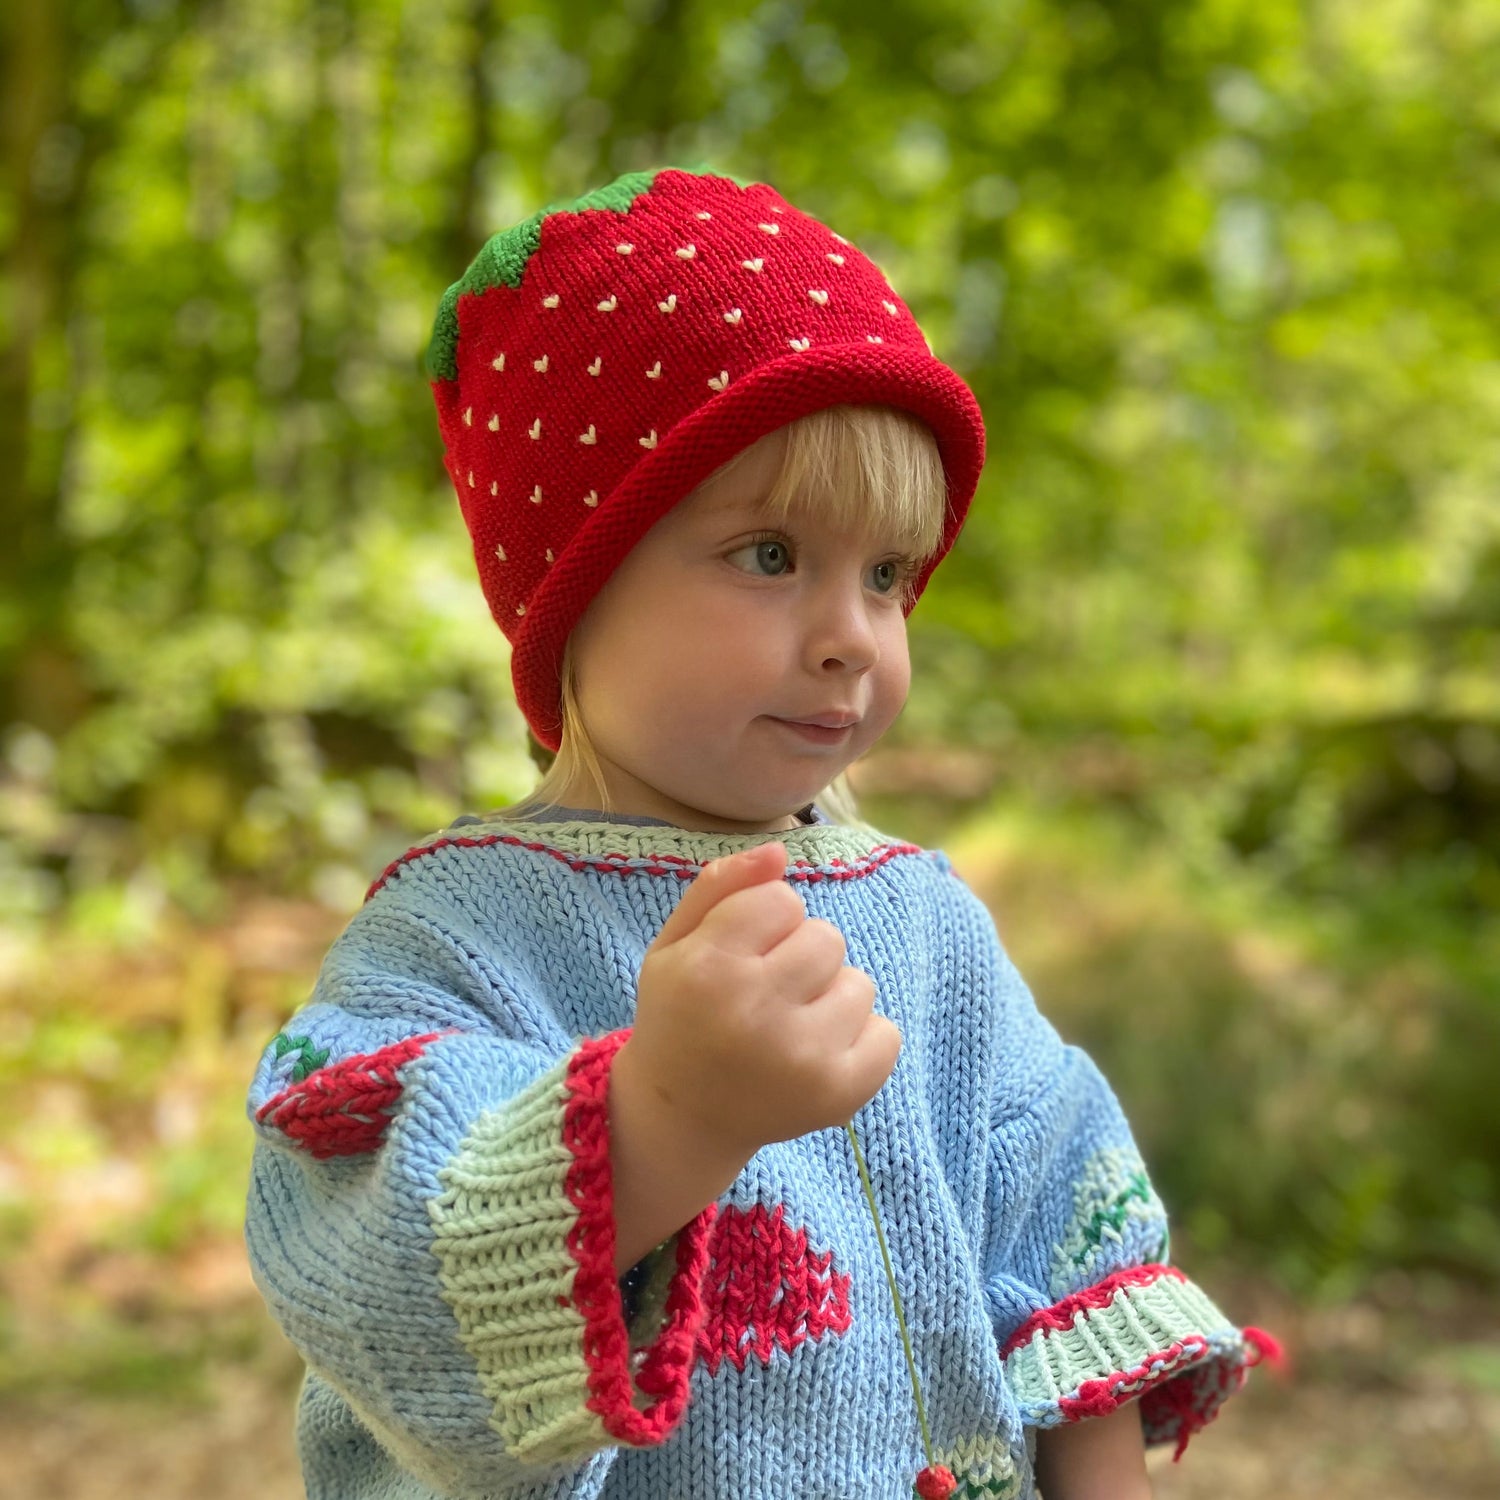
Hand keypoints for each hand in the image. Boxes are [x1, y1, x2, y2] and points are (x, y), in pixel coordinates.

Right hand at [624, 841, 902, 1161]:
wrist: (682, 1118)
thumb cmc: (681, 1016)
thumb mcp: (674, 945)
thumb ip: (720, 888)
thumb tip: (778, 852)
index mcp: (708, 968)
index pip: (781, 899)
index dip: (765, 921)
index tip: (742, 954)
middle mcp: (755, 1012)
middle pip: (826, 937)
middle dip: (801, 955)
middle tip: (767, 993)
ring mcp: (802, 1058)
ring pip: (859, 983)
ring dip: (830, 997)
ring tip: (790, 1025)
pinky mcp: (838, 1094)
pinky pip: (887, 1034)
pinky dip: (861, 1040)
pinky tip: (818, 1054)